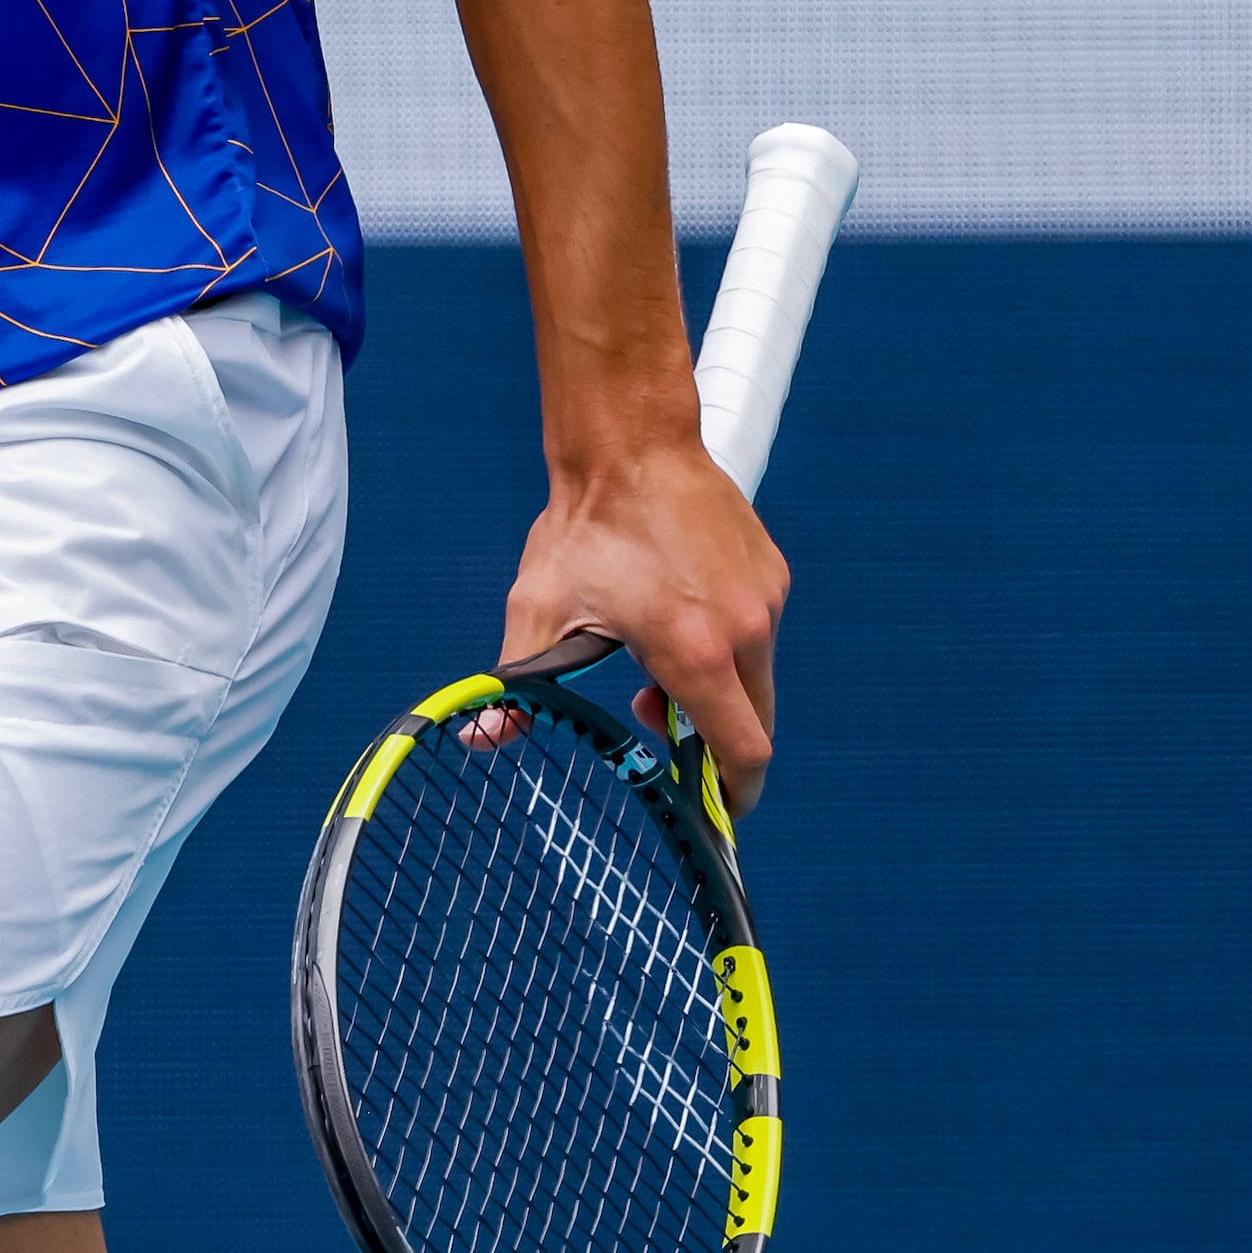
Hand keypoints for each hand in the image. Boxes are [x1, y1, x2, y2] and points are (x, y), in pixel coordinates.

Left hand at [489, 435, 788, 814]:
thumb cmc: (583, 528)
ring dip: (719, 688)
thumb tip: (478, 740)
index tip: (714, 808)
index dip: (733, 794)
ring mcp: (767, 599)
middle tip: (653, 716)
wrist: (630, 444)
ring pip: (758, 676)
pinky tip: (680, 613)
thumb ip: (516, 684)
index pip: (743, 752)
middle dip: (715, 741)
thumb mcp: (539, 610)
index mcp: (695, 652)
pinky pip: (760, 631)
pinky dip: (730, 642)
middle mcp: (746, 630)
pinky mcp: (773, 574)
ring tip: (655, 656)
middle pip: (756, 724)